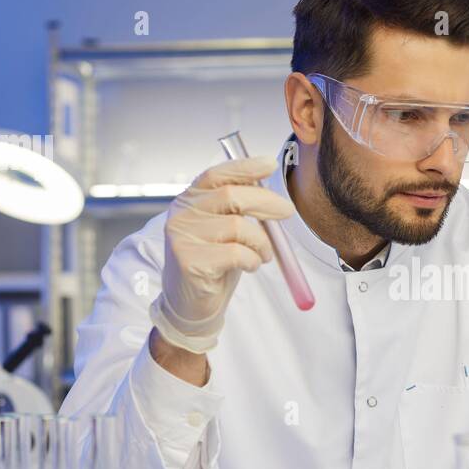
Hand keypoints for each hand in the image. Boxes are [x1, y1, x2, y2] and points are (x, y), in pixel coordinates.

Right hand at [148, 156, 294, 352]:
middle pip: (232, 196)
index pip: (216, 175)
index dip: (244, 167)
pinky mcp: (190, 261)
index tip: (270, 163)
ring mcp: (183, 237)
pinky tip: (250, 265)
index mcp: (189, 201)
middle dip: (266, 201)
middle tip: (287, 211)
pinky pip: (236, 253)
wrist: (191, 305)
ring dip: (262, 242)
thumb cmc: (214, 264)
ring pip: (239, 227)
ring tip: (263, 254)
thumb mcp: (225, 230)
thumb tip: (270, 192)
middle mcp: (181, 214)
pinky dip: (253, 259)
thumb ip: (238, 209)